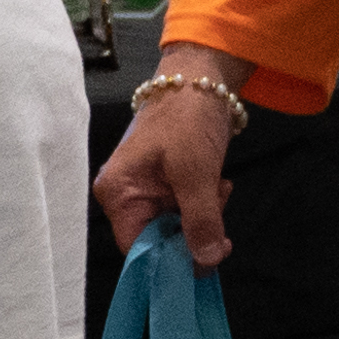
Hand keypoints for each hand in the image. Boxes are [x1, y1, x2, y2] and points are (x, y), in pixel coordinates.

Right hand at [90, 55, 246, 270]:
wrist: (202, 78)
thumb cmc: (187, 119)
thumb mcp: (195, 172)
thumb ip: (200, 220)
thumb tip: (207, 260)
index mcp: (118, 194)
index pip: (137, 248)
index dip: (169, 260)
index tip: (205, 258)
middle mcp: (127, 197)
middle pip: (159, 241)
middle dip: (194, 232)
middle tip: (218, 211)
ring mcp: (148, 191)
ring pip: (178, 228)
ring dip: (205, 216)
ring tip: (220, 188)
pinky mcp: (169, 185)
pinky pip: (187, 211)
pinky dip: (207, 204)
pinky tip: (218, 184)